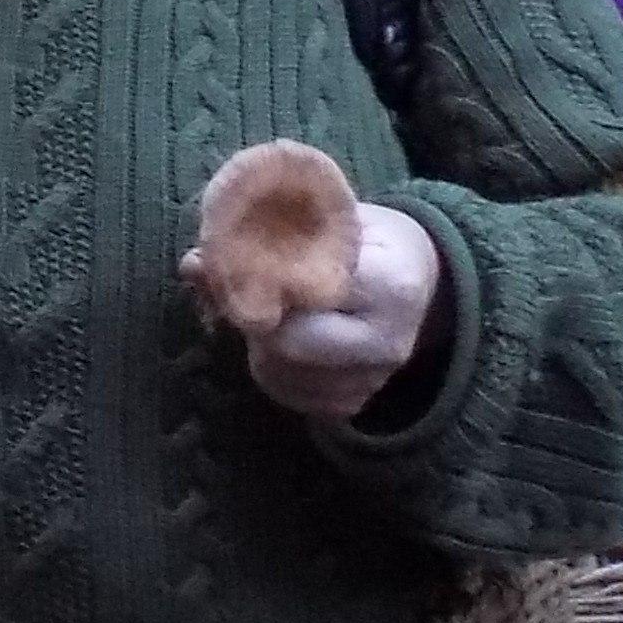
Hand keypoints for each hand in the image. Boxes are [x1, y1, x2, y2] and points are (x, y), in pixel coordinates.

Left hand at [234, 200, 449, 424]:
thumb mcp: (332, 220)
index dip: (258, 282)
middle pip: (285, 344)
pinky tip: (283, 343)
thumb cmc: (369, 241)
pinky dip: (273, 371)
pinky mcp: (356, 403)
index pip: (304, 292)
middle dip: (253, 319)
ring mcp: (374, 380)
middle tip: (249, 296)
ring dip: (257, 346)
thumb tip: (193, 264)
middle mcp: (387, 340)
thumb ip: (267, 235)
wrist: (428, 281)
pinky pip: (291, 398)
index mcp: (389, 282)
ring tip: (271, 315)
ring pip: (279, 376)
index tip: (235, 267)